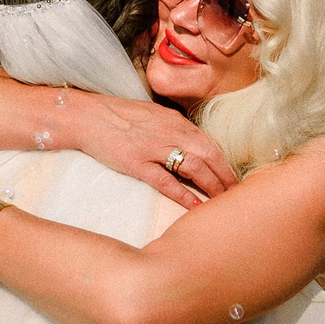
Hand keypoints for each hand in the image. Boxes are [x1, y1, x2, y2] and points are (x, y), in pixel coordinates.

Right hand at [74, 94, 235, 205]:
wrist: (87, 116)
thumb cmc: (119, 117)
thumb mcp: (154, 116)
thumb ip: (174, 130)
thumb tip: (194, 148)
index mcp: (176, 121)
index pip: (211, 144)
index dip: (226, 164)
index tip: (235, 180)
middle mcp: (170, 132)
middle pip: (210, 156)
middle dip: (226, 178)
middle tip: (237, 197)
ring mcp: (154, 147)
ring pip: (194, 167)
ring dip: (212, 187)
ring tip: (222, 203)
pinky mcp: (137, 163)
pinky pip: (166, 181)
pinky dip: (184, 195)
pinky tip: (195, 207)